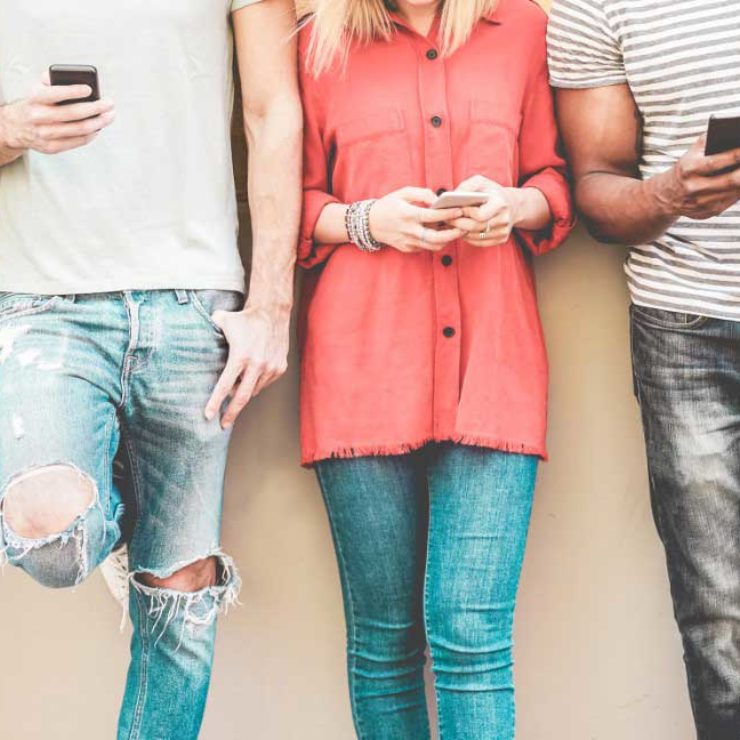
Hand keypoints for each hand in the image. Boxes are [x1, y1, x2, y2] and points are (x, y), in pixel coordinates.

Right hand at [0, 73, 114, 154]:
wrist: (17, 127)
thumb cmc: (36, 103)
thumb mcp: (37, 87)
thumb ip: (52, 79)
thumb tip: (76, 76)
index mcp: (35, 98)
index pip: (56, 93)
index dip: (74, 91)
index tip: (90, 89)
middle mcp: (39, 117)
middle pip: (74, 113)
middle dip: (96, 108)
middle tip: (110, 103)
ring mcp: (46, 134)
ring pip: (80, 129)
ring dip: (99, 122)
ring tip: (110, 115)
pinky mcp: (53, 147)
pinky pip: (78, 141)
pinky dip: (92, 133)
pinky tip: (99, 127)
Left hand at [204, 305, 289, 428]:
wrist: (272, 313)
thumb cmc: (245, 318)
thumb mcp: (222, 321)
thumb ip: (208, 330)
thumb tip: (192, 333)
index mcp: (240, 357)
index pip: (225, 386)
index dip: (215, 403)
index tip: (208, 415)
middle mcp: (257, 365)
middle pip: (242, 398)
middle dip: (231, 413)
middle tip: (223, 424)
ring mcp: (270, 368)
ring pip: (253, 390)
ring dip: (243, 393)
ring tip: (236, 389)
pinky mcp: (280, 368)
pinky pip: (264, 383)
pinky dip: (255, 383)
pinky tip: (251, 375)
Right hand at [368, 187, 462, 252]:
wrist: (370, 224)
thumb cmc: (388, 205)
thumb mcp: (402, 193)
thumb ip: (421, 193)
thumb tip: (437, 199)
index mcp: (408, 214)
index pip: (432, 216)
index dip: (448, 214)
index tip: (459, 210)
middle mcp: (409, 230)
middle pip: (436, 237)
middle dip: (453, 233)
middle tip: (463, 227)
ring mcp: (408, 242)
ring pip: (433, 246)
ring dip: (447, 240)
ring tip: (456, 232)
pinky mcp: (407, 249)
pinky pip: (426, 247)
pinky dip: (436, 242)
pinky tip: (442, 235)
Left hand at [448, 175, 520, 247]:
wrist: (512, 204)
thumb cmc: (491, 191)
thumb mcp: (480, 182)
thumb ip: (465, 186)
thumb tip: (451, 196)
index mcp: (500, 203)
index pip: (479, 216)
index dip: (466, 213)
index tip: (457, 209)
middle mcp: (504, 219)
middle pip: (475, 227)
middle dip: (458, 224)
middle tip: (447, 220)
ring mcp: (503, 231)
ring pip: (476, 237)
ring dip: (461, 232)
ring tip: (452, 225)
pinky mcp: (502, 239)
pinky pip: (480, 243)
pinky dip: (468, 238)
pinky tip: (462, 231)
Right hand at [653, 136, 739, 219]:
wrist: (666, 196)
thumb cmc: (687, 166)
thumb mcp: (694, 151)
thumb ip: (712, 140)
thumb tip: (736, 131)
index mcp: (690, 169)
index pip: (722, 159)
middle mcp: (695, 188)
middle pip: (733, 180)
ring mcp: (703, 203)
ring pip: (736, 191)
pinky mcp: (710, 212)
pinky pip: (733, 200)